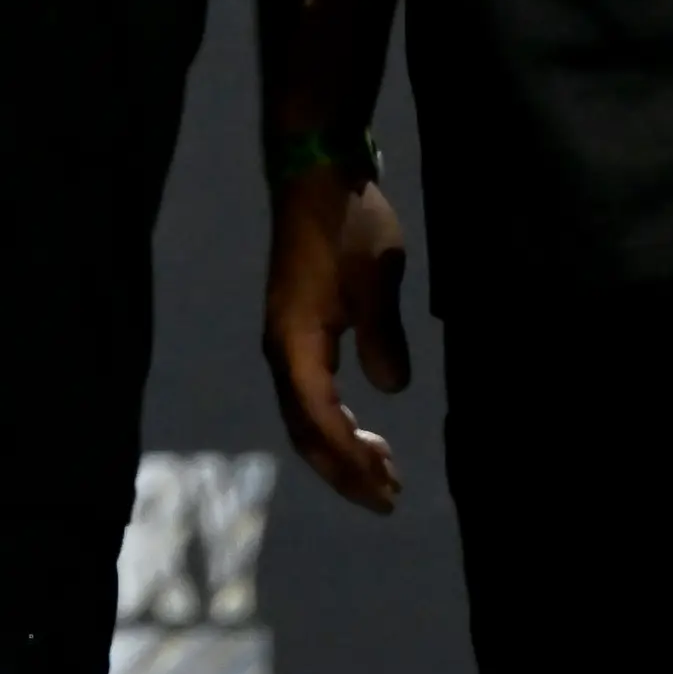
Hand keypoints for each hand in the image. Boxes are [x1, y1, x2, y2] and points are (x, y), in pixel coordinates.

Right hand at [262, 162, 409, 512]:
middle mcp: (281, 349)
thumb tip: (391, 389)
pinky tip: (360, 425)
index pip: (321, 421)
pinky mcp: (294, 328)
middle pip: (303, 428)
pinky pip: (307, 392)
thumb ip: (382, 336)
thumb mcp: (377, 278)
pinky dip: (333, 420)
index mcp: (296, 343)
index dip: (352, 462)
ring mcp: (284, 339)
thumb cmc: (347, 224)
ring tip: (381, 468)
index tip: (390, 490)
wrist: (315, 176)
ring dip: (338, 448)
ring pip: (302, 413)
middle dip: (342, 469)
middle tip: (389, 497)